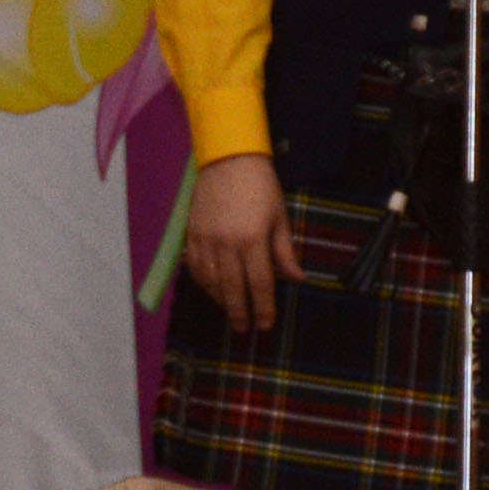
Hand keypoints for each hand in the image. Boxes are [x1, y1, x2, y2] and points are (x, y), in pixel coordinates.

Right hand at [181, 155, 298, 331]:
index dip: (263, 308)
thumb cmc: (261, 186)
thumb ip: (285, 252)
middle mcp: (227, 244)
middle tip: (243, 330)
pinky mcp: (191, 234)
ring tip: (230, 310)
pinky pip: (194, 267)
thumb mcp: (279, 217)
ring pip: (210, 281)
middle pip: (232, 289)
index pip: (259, 284)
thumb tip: (297, 279)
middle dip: (239, 313)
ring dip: (220, 300)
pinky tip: (211, 289)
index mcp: (253, 240)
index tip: (265, 325)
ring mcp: (205, 239)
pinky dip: (202, 282)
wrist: (229, 159)